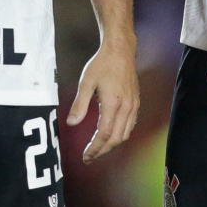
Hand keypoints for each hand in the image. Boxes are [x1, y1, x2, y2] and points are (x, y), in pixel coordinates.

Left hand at [66, 40, 138, 163]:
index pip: (105, 135)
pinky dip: (121, 134)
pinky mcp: (136, 102)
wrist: (121, 50)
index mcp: (113, 104)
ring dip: (112, 144)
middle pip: (116, 139)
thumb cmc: (102, 63)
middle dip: (102, 150)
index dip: (95, 148)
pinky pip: (130, 125)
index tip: (85, 157)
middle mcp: (126, 107)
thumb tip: (71, 123)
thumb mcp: (86, 81)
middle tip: (89, 156)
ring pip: (125, 134)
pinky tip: (112, 134)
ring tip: (99, 148)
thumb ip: (79, 104)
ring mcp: (133, 105)